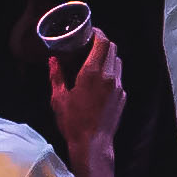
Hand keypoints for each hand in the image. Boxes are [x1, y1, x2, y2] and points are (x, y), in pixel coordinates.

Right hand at [43, 14, 128, 176]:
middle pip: (112, 48)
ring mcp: (119, 87)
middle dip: (102, 42)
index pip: (102, 42)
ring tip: (94, 61)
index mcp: (93, 72)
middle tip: (89, 44)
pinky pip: (119, 77)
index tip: (89, 31)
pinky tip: (100, 81)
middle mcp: (110, 76)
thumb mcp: (58, 98)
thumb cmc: (73, 122)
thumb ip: (56, 76)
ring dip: (108, 56)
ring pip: (118, 61)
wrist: (93, 145)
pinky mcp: (123, 97)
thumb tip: (53, 60)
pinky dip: (111, 72)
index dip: (97, 32)